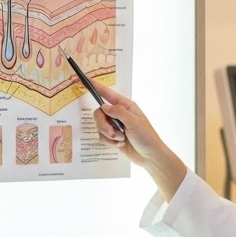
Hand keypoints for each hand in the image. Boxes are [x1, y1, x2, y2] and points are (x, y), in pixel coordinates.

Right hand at [89, 78, 186, 196]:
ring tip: (121, 139)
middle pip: (99, 113)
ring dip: (109, 135)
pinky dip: (109, 142)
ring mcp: (115, 125)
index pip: (108, 94)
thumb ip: (118, 112)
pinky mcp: (112, 136)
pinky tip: (120, 144)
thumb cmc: (147, 137)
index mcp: (126, 106)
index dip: (97, 87)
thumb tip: (103, 106)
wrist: (149, 157)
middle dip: (104, 125)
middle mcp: (119, 114)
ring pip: (99, 125)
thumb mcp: (134, 122)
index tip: (85, 79)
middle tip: (115, 134)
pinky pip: (101, 136)